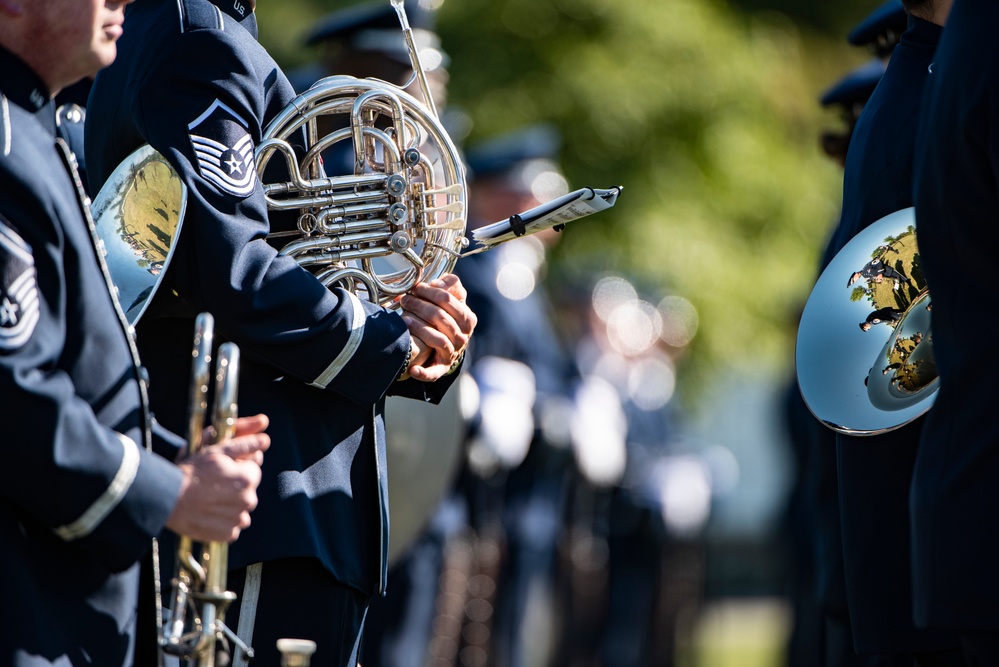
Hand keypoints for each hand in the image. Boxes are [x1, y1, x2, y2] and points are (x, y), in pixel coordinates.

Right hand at [166, 414, 269, 542]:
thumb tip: (265, 441)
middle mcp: (248, 500)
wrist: (168, 499)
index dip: (238, 470)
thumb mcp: (217, 451)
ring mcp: (238, 519)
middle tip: (212, 486)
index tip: (221, 472)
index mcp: (248, 478)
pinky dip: (223, 522)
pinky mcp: (228, 534)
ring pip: (240, 510)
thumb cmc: (191, 472)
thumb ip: (245, 445)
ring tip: (208, 500)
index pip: (253, 472)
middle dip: (235, 488)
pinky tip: (208, 514)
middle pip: (248, 492)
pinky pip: (231, 527)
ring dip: (230, 506)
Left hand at [400, 274, 476, 381]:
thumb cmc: (447, 318)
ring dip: (419, 329)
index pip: (448, 299)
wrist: (448, 346)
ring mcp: (453, 353)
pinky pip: (434, 372)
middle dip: (420, 306)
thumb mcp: (453, 300)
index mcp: (468, 318)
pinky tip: (412, 370)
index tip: (414, 288)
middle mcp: (463, 337)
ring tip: (404, 320)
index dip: (429, 292)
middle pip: (441, 317)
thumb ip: (450, 286)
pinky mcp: (441, 368)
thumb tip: (437, 283)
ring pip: (438, 340)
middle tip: (404, 300)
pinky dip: (423, 373)